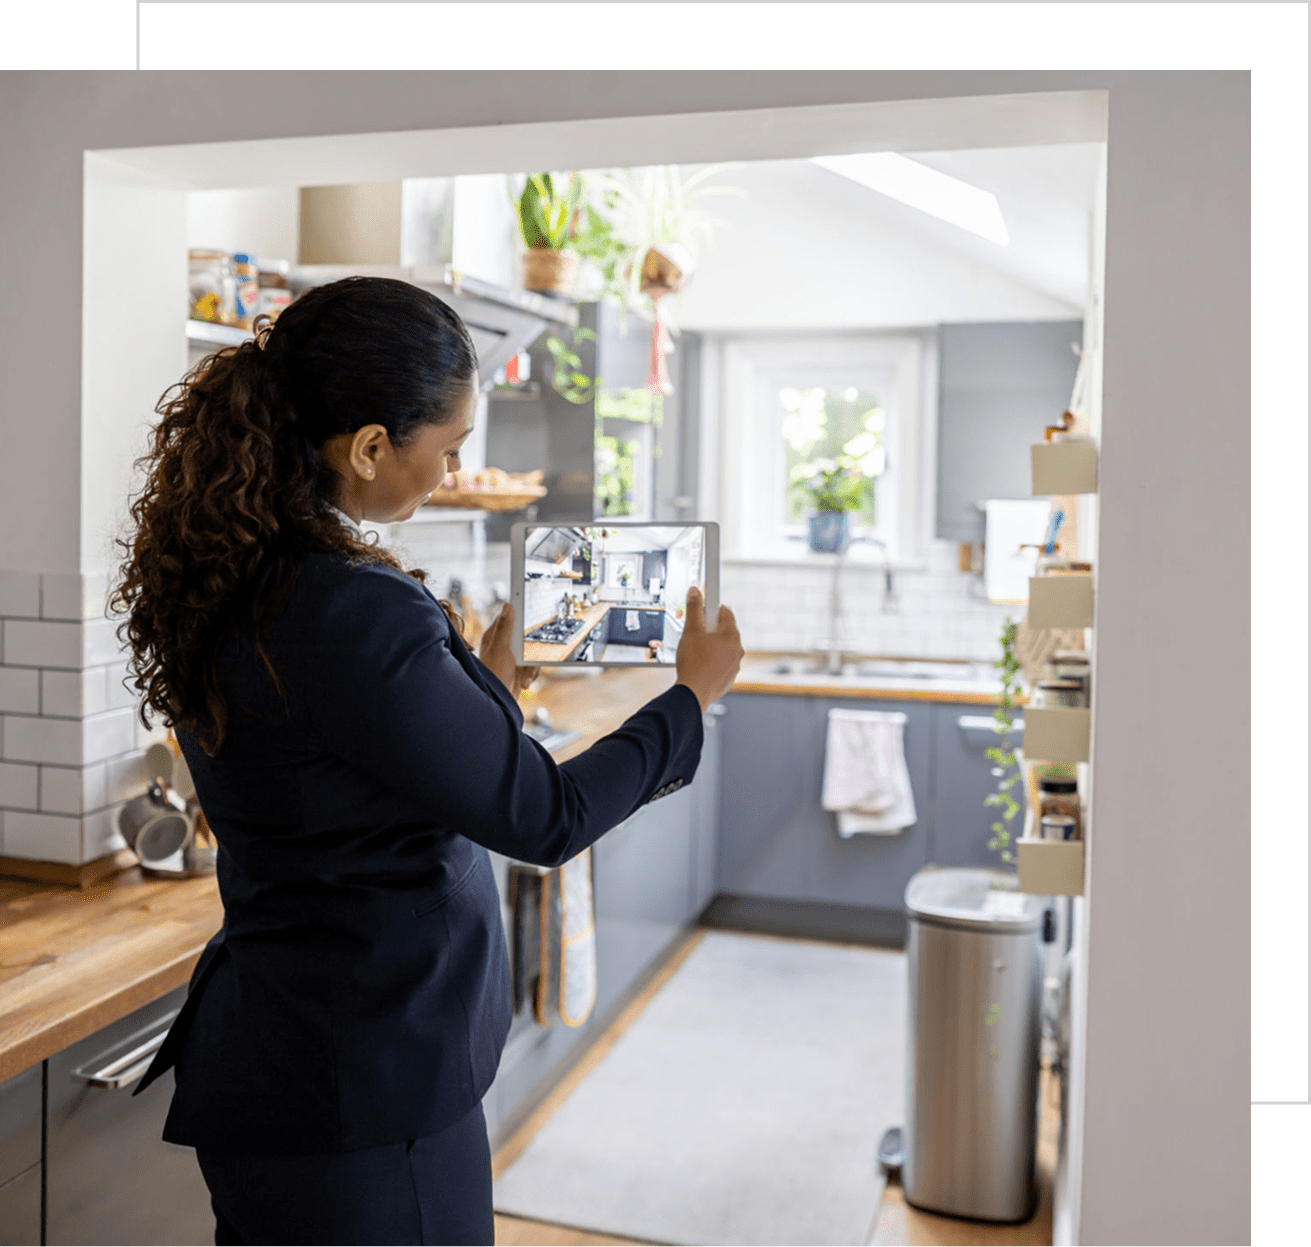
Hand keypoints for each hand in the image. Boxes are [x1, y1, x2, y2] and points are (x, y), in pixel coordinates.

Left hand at [478, 602, 540, 699]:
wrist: (499, 705)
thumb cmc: (494, 676)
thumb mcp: (500, 649)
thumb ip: (505, 628)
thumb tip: (507, 605)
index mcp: (494, 637)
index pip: (508, 619)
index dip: (519, 615)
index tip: (530, 607)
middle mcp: (503, 645)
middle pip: (525, 636)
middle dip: (530, 650)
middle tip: (527, 660)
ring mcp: (512, 658)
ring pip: (531, 652)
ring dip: (531, 667)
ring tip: (524, 678)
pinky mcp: (519, 669)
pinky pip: (533, 665)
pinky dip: (532, 674)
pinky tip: (525, 682)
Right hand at [675, 586, 743, 713]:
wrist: (693, 693)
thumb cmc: (694, 663)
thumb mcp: (690, 631)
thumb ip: (694, 609)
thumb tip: (695, 593)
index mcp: (731, 636)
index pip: (726, 612)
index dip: (713, 607)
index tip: (704, 607)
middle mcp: (737, 650)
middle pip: (725, 631)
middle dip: (711, 629)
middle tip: (696, 632)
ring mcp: (735, 665)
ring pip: (724, 649)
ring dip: (712, 646)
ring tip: (695, 651)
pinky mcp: (729, 678)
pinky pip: (722, 664)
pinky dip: (712, 661)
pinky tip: (699, 665)